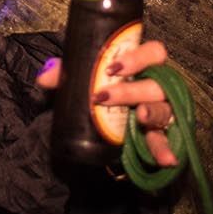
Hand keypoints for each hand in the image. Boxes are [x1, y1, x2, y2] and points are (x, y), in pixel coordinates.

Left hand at [37, 39, 178, 166]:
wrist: (106, 116)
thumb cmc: (102, 86)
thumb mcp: (84, 76)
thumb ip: (65, 73)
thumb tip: (45, 78)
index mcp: (143, 66)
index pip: (153, 53)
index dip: (138, 58)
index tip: (113, 67)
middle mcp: (157, 86)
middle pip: (155, 84)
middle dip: (132, 89)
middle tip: (105, 96)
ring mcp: (161, 110)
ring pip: (162, 109)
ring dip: (153, 113)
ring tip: (141, 117)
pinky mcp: (159, 134)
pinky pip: (166, 141)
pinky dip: (165, 151)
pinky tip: (167, 160)